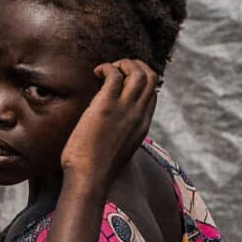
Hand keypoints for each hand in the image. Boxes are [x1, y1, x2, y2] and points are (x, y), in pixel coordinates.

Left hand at [62, 59, 159, 187]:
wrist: (90, 178)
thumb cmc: (95, 170)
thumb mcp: (116, 151)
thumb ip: (119, 138)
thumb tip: (106, 135)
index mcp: (143, 125)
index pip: (152, 94)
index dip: (139, 82)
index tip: (121, 83)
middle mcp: (139, 114)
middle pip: (151, 77)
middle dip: (135, 66)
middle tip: (116, 70)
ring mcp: (125, 109)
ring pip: (139, 72)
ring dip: (123, 64)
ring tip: (105, 70)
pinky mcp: (106, 106)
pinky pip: (114, 74)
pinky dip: (106, 67)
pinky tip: (96, 73)